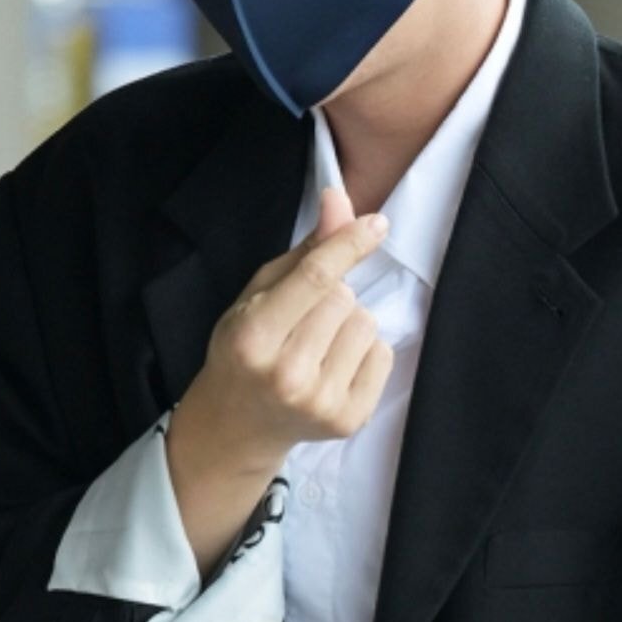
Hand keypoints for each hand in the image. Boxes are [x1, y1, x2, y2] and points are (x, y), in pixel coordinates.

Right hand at [184, 185, 393, 473]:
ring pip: (366, 323)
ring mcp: (320, 402)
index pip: (316, 279)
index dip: (348, 244)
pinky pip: (383, 354)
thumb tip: (339, 198)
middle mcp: (287, 374)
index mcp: (253, 338)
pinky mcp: (348, 420)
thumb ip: (304, 250)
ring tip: (318, 344)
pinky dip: (364, 351)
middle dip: (332, 295)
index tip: (376, 224)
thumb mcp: (258, 295)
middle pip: (344, 298)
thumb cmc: (245, 349)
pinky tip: (333, 366)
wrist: (237, 423)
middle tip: (303, 320)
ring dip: (349, 323)